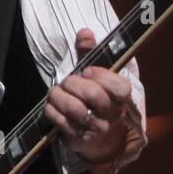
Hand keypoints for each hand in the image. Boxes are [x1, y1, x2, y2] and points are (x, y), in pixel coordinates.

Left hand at [44, 27, 131, 164]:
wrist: (99, 138)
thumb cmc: (95, 100)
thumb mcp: (95, 76)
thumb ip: (90, 53)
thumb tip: (84, 33)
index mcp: (121, 98)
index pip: (120, 87)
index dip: (101, 76)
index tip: (87, 71)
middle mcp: (111, 115)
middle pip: (94, 95)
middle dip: (73, 83)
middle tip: (66, 81)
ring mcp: (95, 129)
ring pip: (75, 109)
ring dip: (59, 96)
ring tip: (56, 92)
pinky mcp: (79, 139)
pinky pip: (61, 122)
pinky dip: (51, 110)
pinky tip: (51, 105)